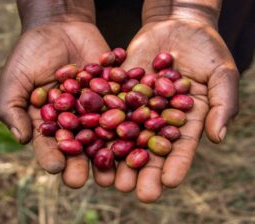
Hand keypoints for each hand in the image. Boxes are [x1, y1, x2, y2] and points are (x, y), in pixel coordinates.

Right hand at [0, 20, 114, 187]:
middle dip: (83, 162)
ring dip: (111, 148)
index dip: (51, 156)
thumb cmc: (31, 53)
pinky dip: (130, 116)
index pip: (49, 145)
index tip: (56, 168)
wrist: (59, 27)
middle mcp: (76, 121)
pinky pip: (123, 105)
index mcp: (50, 123)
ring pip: (104, 132)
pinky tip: (137, 130)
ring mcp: (97, 108)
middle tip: (87, 179)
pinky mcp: (115, 93)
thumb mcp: (15, 79)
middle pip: (80, 146)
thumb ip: (13, 108)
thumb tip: (20, 139)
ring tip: (117, 164)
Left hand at [115, 19, 238, 201]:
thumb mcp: (221, 74)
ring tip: (107, 176)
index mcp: (184, 121)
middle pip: (149, 149)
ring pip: (124, 135)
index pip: (180, 148)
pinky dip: (98, 124)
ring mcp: (136, 107)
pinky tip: (89, 141)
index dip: (175, 165)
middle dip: (141, 169)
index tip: (168, 184)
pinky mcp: (118, 92)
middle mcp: (157, 119)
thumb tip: (218, 137)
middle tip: (132, 190)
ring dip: (115, 155)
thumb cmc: (206, 50)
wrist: (177, 26)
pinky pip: (108, 109)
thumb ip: (222, 105)